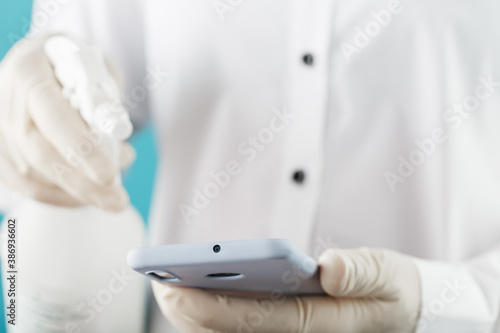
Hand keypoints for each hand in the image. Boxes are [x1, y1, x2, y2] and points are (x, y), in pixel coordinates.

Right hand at [0, 35, 134, 211]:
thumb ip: (107, 101)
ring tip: (113, 185)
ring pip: (33, 175)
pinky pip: (27, 185)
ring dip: (79, 189)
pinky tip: (87, 193)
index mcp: (30, 68)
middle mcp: (4, 98)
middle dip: (83, 183)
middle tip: (118, 200)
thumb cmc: (78, 67)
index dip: (81, 147)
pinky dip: (62, 196)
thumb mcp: (100, 70)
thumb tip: (116, 138)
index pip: (54, 114)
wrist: (48, 64)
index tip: (107, 173)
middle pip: (40, 152)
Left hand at [152, 247, 420, 331]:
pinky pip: (238, 324)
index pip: (254, 320)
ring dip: (193, 310)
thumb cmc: (390, 290)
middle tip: (156, 279)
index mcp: (316, 325)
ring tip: (166, 279)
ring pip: (228, 331)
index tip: (174, 289)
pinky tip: (194, 287)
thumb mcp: (388, 275)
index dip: (211, 307)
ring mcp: (286, 332)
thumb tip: (328, 267)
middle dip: (188, 309)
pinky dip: (211, 309)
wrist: (400, 309)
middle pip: (230, 331)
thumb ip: (361, 272)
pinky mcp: (282, 325)